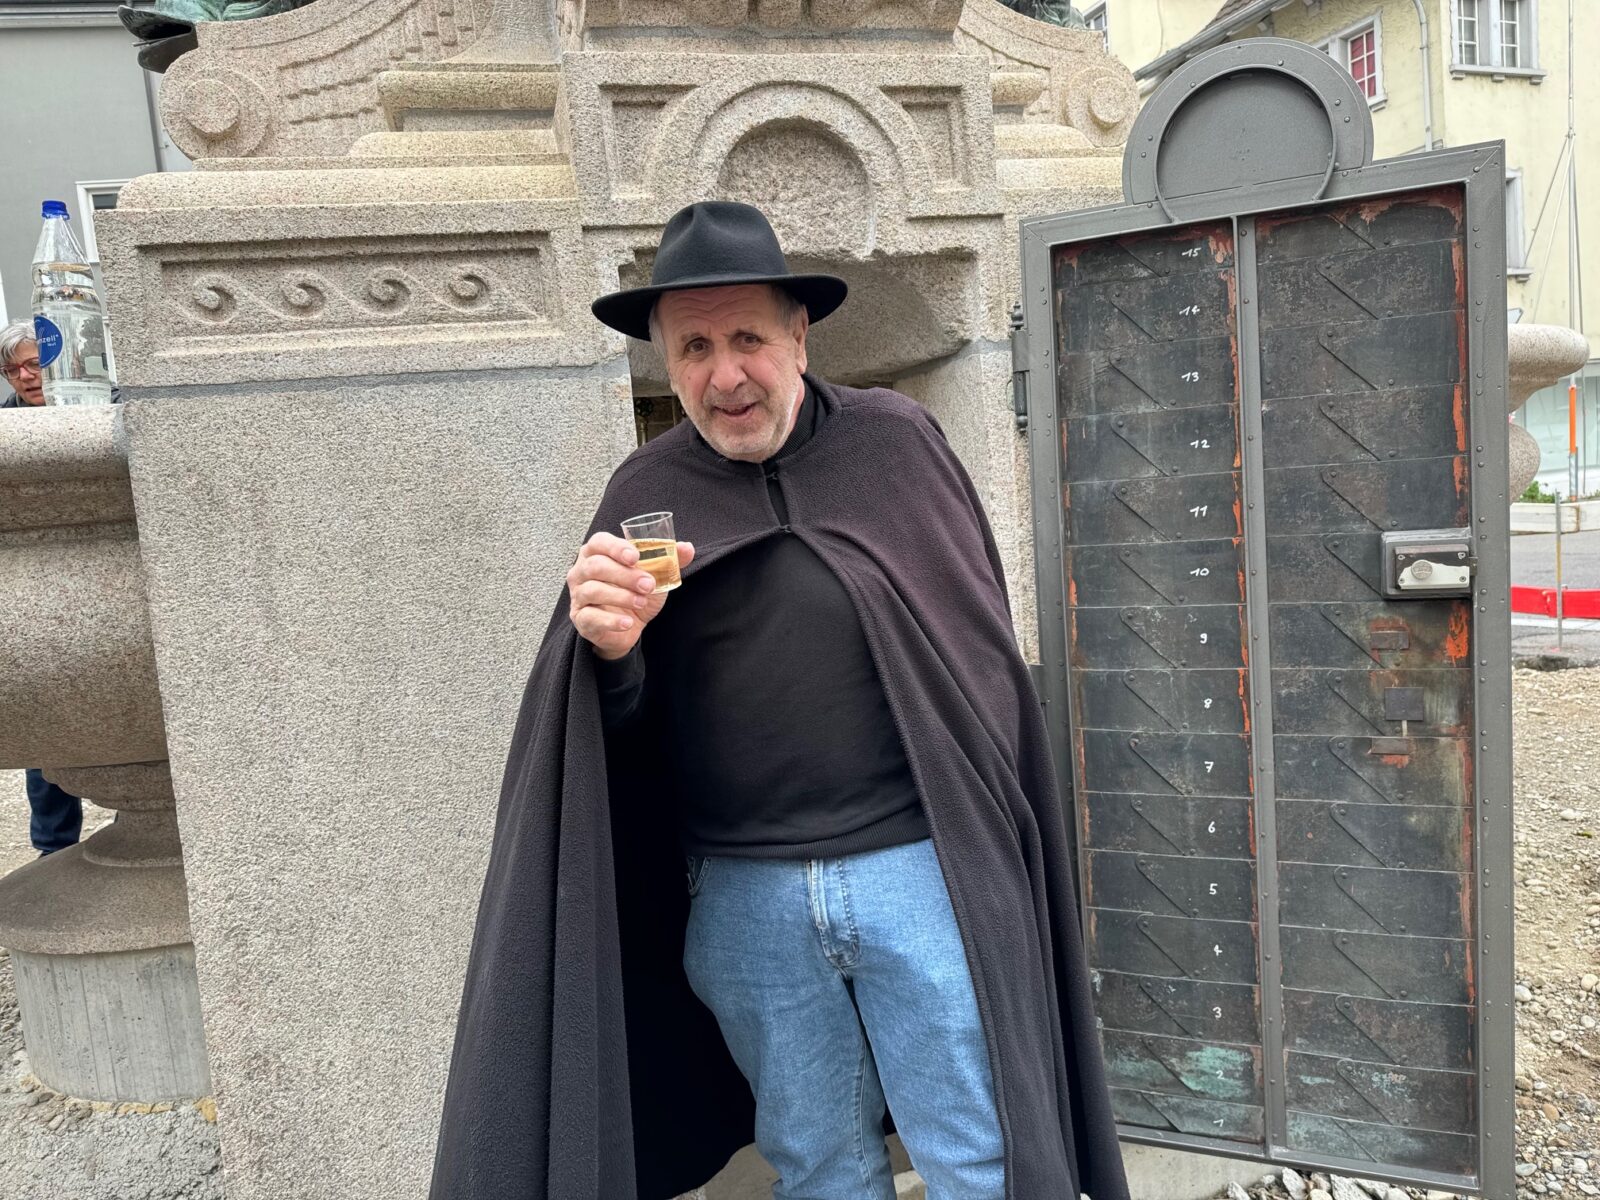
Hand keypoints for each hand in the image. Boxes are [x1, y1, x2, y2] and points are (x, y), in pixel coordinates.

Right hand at [567, 532, 694, 659]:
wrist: (630, 625)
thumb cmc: (636, 591)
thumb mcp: (654, 574)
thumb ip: (669, 559)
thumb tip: (686, 547)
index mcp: (597, 553)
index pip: (599, 542)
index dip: (616, 547)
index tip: (636, 557)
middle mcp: (581, 571)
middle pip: (596, 566)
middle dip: (624, 575)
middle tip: (648, 584)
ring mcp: (578, 595)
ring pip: (592, 590)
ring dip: (621, 596)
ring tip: (641, 602)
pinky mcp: (580, 619)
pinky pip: (591, 617)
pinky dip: (611, 620)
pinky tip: (628, 622)